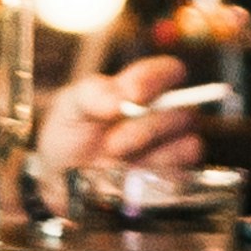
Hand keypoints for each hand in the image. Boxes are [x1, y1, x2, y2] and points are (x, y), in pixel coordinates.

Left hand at [36, 52, 209, 187]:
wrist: (63, 178)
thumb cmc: (71, 134)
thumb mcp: (71, 106)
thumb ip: (93, 92)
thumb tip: (125, 97)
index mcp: (142, 89)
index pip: (169, 72)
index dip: (161, 78)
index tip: (135, 93)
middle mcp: (162, 115)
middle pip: (181, 112)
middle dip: (146, 126)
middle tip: (111, 142)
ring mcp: (169, 147)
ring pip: (187, 142)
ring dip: (150, 153)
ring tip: (114, 157)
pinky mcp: (172, 177)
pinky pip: (182, 172)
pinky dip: (157, 172)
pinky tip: (130, 174)